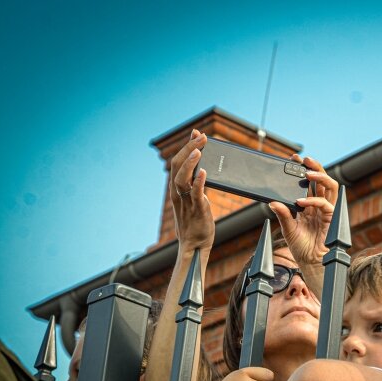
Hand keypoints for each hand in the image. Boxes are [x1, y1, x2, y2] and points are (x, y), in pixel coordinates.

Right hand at [169, 129, 215, 251]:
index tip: (196, 133)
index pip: (178, 163)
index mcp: (177, 190)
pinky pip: (196, 194)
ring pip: (182, 178)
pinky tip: (204, 172)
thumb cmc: (197, 223)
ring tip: (199, 150)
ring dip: (190, 163)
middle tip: (201, 136)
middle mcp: (178, 194)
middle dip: (189, 149)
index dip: (186, 146)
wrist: (195, 246)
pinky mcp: (197, 211)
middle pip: (177, 167)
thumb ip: (196, 186)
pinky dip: (199, 182)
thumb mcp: (195, 201)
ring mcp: (186, 202)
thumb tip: (203, 171)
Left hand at [268, 155, 337, 265]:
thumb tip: (271, 202)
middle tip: (303, 159)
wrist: (310, 262)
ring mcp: (326, 211)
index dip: (304, 169)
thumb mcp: (287, 228)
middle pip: (322, 180)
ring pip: (329, 186)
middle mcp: (319, 205)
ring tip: (307, 173)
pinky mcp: (330, 218)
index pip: (309, 182)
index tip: (293, 159)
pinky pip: (325, 204)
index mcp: (310, 205)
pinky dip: (312, 201)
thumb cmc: (301, 246)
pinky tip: (300, 202)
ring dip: (319, 177)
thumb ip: (282, 214)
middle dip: (314, 167)